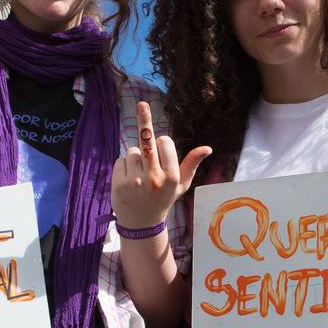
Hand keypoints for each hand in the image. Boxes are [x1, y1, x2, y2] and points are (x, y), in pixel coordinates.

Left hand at [111, 102, 209, 229]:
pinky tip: (128, 180)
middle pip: (147, 140)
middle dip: (144, 119)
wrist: (142, 224)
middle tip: (141, 103)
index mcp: (172, 176)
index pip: (164, 142)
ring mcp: (136, 181)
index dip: (161, 143)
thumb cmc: (164, 200)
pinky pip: (120, 160)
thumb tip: (208, 148)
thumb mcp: (182, 185)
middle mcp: (155, 177)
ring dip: (134, 157)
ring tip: (138, 176)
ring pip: (132, 150)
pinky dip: (122, 166)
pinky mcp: (120, 183)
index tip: (161, 150)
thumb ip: (192, 164)